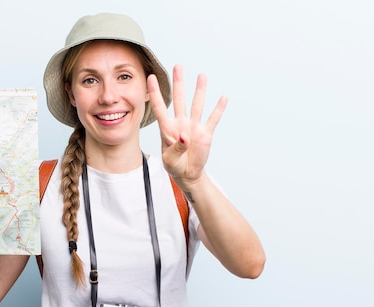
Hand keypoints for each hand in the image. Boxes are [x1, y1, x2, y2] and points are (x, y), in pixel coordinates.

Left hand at [147, 65, 227, 186]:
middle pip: (179, 99)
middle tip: (177, 66)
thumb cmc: (174, 166)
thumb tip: (185, 136)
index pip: (160, 107)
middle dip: (178, 83)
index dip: (155, 93)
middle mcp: (180, 123)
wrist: (187, 174)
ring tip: (201, 75)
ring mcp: (194, 127)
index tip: (150, 77)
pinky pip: (213, 119)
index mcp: (167, 128)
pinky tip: (223, 97)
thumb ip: (176, 148)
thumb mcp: (170, 160)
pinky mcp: (205, 134)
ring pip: (196, 105)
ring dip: (199, 90)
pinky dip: (219, 108)